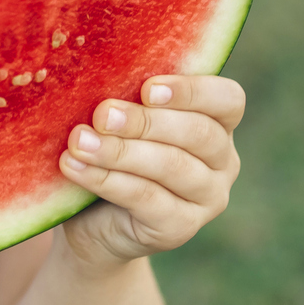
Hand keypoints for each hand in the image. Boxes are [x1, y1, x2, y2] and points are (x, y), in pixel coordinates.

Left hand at [57, 75, 243, 267]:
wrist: (95, 225)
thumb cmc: (114, 156)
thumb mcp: (126, 124)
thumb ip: (130, 100)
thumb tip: (103, 76)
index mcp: (220, 124)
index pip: (228, 100)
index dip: (192, 91)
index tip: (147, 88)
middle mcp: (224, 162)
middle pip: (199, 133)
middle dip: (145, 122)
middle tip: (102, 114)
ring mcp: (208, 199)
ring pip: (171, 166)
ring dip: (120, 151)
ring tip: (80, 141)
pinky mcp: (182, 229)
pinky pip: (146, 198)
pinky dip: (107, 179)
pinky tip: (74, 166)